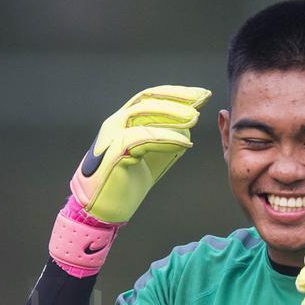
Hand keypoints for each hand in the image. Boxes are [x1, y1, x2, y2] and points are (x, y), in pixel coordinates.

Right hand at [69, 85, 211, 224]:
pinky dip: (166, 138)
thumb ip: (166, 142)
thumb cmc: (124, 184)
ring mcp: (113, 136)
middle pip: (148, 99)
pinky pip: (143, 138)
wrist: (101, 210)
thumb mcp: (151, 158)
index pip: (151, 98)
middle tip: (202, 98)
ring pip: (144, 113)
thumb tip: (187, 130)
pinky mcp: (115, 152)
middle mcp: (116, 123)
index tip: (201, 96)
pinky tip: (185, 143)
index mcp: (123, 122)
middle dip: (177, 97)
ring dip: (172, 114)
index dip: (177, 94)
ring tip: (195, 118)